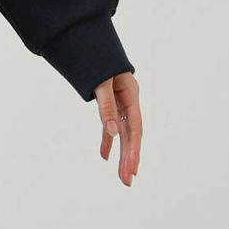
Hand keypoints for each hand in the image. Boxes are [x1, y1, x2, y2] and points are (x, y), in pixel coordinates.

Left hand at [95, 72, 141, 186]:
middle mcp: (129, 102)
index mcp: (131, 95)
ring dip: (121, 154)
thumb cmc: (99, 62)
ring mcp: (122, 105)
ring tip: (122, 176)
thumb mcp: (102, 83)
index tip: (131, 168)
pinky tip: (104, 157)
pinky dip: (107, 141)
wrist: (93, 47)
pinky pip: (111, 127)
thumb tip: (111, 133)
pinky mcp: (112, 107)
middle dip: (129, 159)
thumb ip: (106, 107)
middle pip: (131, 135)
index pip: (134, 128)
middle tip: (127, 181)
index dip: (134, 149)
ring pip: (123, 134)